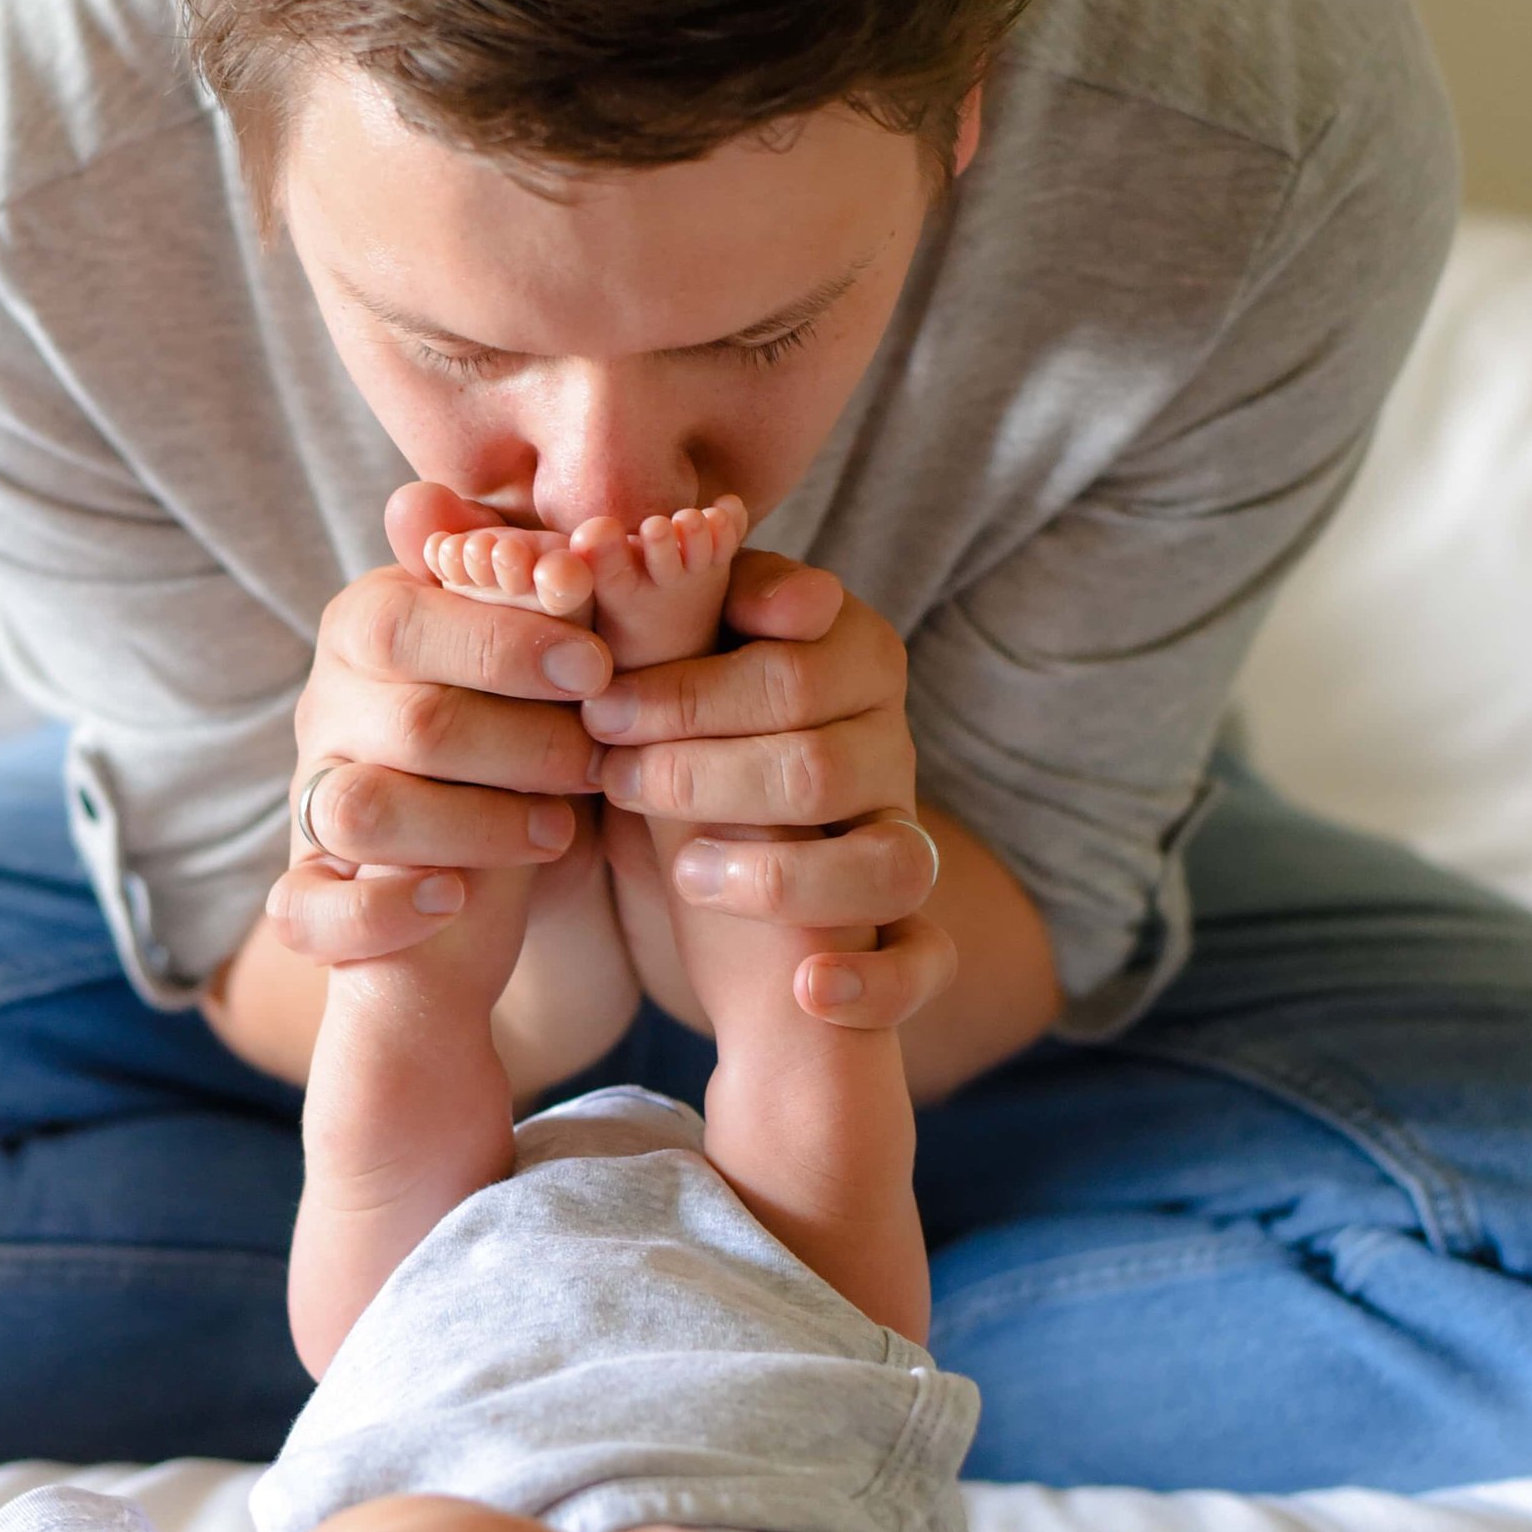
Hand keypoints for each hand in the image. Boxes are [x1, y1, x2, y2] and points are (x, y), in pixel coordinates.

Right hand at [266, 484, 612, 968]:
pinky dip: (380, 911)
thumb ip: (539, 588)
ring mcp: (310, 801)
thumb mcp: (541, 653)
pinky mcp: (309, 891)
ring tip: (558, 830)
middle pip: (409, 721)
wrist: (493, 855)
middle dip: (520, 741)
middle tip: (593, 761)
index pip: (411, 619)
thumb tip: (558, 531)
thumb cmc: (525, 720)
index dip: (506, 641)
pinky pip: (306, 909)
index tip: (597, 665)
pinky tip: (451, 899)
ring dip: (474, 824)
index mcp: (369, 624)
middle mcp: (326, 707)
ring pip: (361, 811)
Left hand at [584, 554, 957, 1029]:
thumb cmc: (677, 743)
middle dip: (699, 770)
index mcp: (847, 652)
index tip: (603, 704)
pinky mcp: (907, 932)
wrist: (713, 882)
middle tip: (607, 773)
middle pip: (819, 759)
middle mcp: (890, 742)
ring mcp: (905, 837)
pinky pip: (928, 960)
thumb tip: (603, 542)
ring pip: (887, 860)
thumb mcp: (654, 676)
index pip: (792, 657)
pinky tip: (807, 988)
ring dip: (778, 874)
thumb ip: (643, 610)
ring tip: (683, 870)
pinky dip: (875, 981)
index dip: (690, 686)